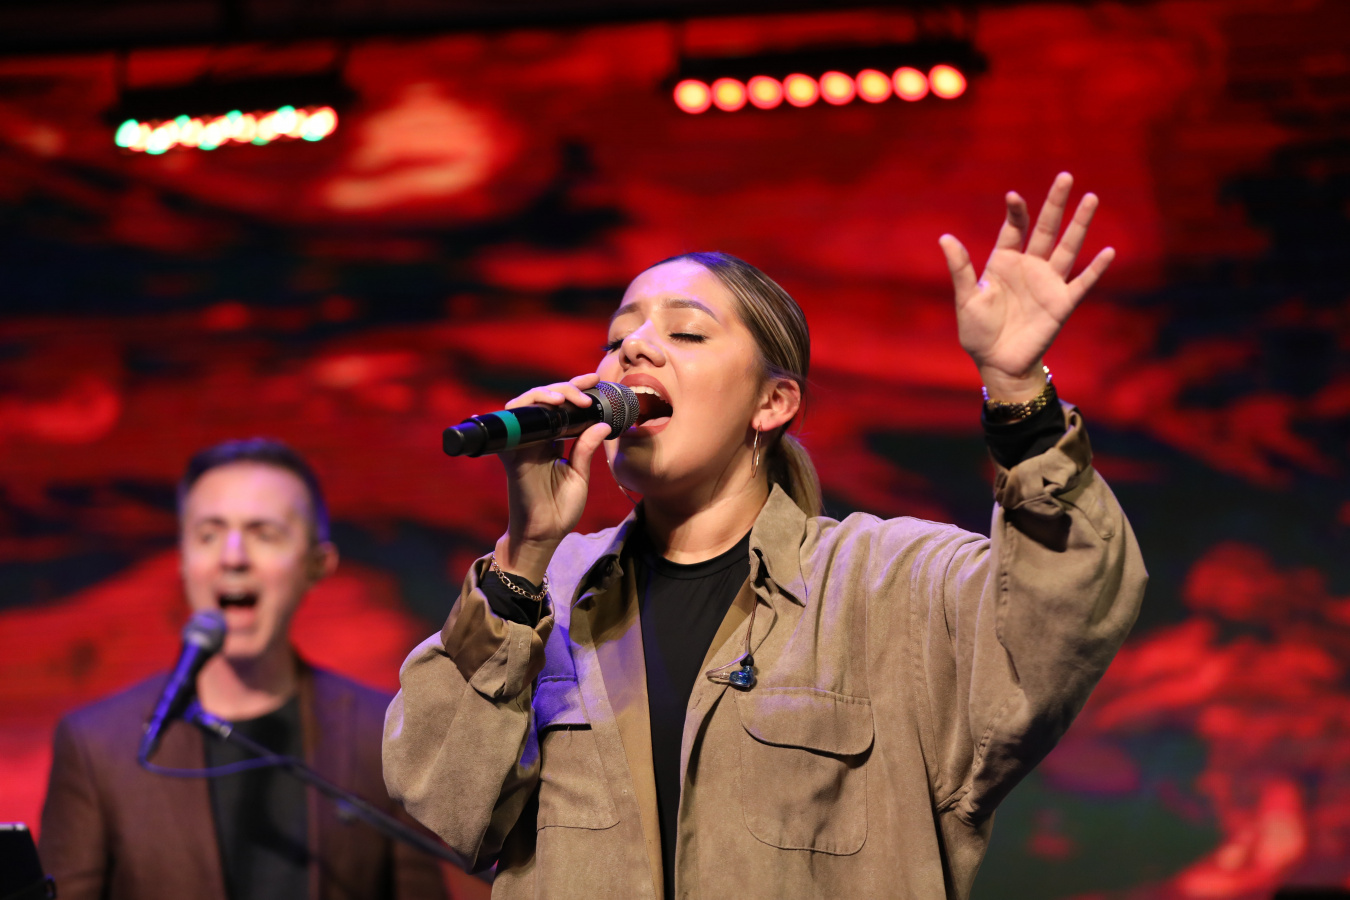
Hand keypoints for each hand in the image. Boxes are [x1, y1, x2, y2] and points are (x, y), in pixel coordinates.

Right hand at [494, 373, 612, 582]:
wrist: (544, 534)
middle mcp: (536, 438)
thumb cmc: (561, 509)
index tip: (595, 380)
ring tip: (568, 398)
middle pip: (545, 400)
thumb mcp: (580, 475)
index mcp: (553, 442)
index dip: (575, 390)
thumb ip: (586, 449)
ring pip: (528, 405)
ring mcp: (522, 444)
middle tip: (586, 387)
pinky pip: (511, 425)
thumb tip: (602, 423)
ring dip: (547, 394)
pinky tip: (545, 406)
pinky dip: (525, 410)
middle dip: (566, 387)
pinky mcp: (510, 453)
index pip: (563, 408)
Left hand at [939, 172, 1114, 399]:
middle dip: (1055, 204)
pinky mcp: (1062, 303)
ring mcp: (1047, 283)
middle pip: (1045, 229)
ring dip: (1080, 225)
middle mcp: (1029, 267)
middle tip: (1065, 177)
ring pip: (1068, 248)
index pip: (1013, 228)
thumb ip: (961, 269)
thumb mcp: (966, 299)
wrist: (997, 363)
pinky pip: (1082, 283)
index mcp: (1003, 262)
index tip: (1013, 196)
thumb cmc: (978, 332)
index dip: (1015, 211)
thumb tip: (945, 238)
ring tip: (1091, 198)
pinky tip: (1108, 252)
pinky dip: (1095, 269)